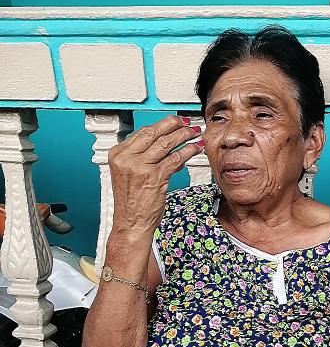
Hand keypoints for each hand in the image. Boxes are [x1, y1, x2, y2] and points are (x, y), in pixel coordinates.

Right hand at [108, 114, 204, 236]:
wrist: (131, 224)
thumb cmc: (132, 204)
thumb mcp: (130, 175)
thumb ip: (143, 159)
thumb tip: (164, 147)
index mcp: (118, 155)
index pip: (142, 132)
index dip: (160, 125)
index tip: (172, 122)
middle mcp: (127, 158)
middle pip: (154, 133)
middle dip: (173, 125)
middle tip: (186, 122)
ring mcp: (141, 167)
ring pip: (166, 143)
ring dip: (184, 136)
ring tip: (194, 133)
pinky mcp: (155, 176)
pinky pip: (175, 158)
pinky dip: (187, 151)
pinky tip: (195, 148)